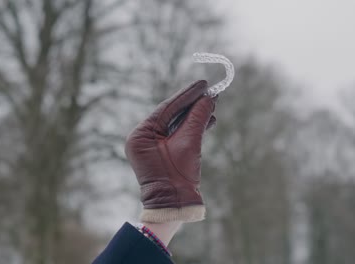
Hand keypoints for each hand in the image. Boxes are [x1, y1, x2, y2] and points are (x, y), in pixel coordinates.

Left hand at [125, 80, 215, 222]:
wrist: (175, 206)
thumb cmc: (177, 177)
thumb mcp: (188, 144)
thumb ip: (197, 119)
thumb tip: (208, 99)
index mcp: (141, 134)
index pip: (166, 108)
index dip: (187, 95)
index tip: (203, 83)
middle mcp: (143, 137)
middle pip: (171, 114)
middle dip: (192, 104)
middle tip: (210, 92)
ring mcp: (152, 145)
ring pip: (176, 124)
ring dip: (195, 115)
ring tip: (213, 104)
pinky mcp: (162, 152)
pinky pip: (178, 134)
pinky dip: (192, 127)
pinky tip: (208, 119)